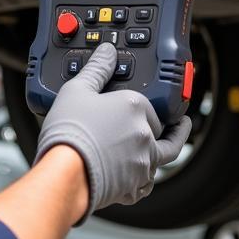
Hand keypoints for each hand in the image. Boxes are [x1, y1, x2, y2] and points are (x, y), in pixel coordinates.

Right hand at [34, 43, 191, 220]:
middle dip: (165, 130)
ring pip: (160, 160)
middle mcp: (144, 135)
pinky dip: (144, 181)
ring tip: (163, 150)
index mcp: (135, 108)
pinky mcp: (132, 187)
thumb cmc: (69, 133)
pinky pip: (145, 185)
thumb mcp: (77, 90)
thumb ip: (96, 69)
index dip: (145, 107)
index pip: (150, 106)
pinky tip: (140, 179)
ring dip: (161, 155)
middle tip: (174, 126)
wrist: (64, 172)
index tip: (152, 106)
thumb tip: (107, 52)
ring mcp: (141, 163)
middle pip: (163, 132)